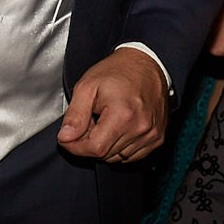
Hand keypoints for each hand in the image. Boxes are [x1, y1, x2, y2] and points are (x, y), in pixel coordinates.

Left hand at [59, 48, 167, 162]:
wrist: (146, 65)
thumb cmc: (116, 72)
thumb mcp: (86, 87)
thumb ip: (74, 115)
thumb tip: (65, 138)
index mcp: (123, 115)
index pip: (95, 148)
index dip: (75, 147)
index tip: (67, 138)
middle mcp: (141, 129)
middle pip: (105, 154)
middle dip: (88, 143)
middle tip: (87, 121)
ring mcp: (152, 135)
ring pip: (118, 158)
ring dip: (104, 145)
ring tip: (102, 122)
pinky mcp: (157, 138)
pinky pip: (132, 156)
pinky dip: (119, 148)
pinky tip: (115, 129)